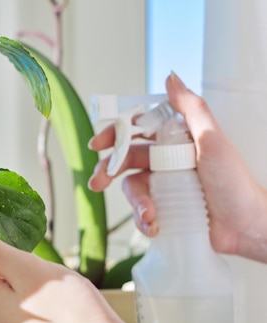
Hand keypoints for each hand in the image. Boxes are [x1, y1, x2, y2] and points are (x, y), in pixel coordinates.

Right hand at [88, 72, 266, 261]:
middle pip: (125, 160)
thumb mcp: (213, 140)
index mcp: (175, 141)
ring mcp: (163, 187)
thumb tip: (171, 77)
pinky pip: (141, 213)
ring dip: (135, 203)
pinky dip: (143, 221)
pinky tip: (156, 226)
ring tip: (149, 215)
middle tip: (97, 182)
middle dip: (107, 171)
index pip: (136, 131)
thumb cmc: (236, 182)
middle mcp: (166, 162)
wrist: (245, 226)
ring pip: (132, 188)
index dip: (114, 135)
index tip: (98, 144)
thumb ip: (191, 108)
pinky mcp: (163, 210)